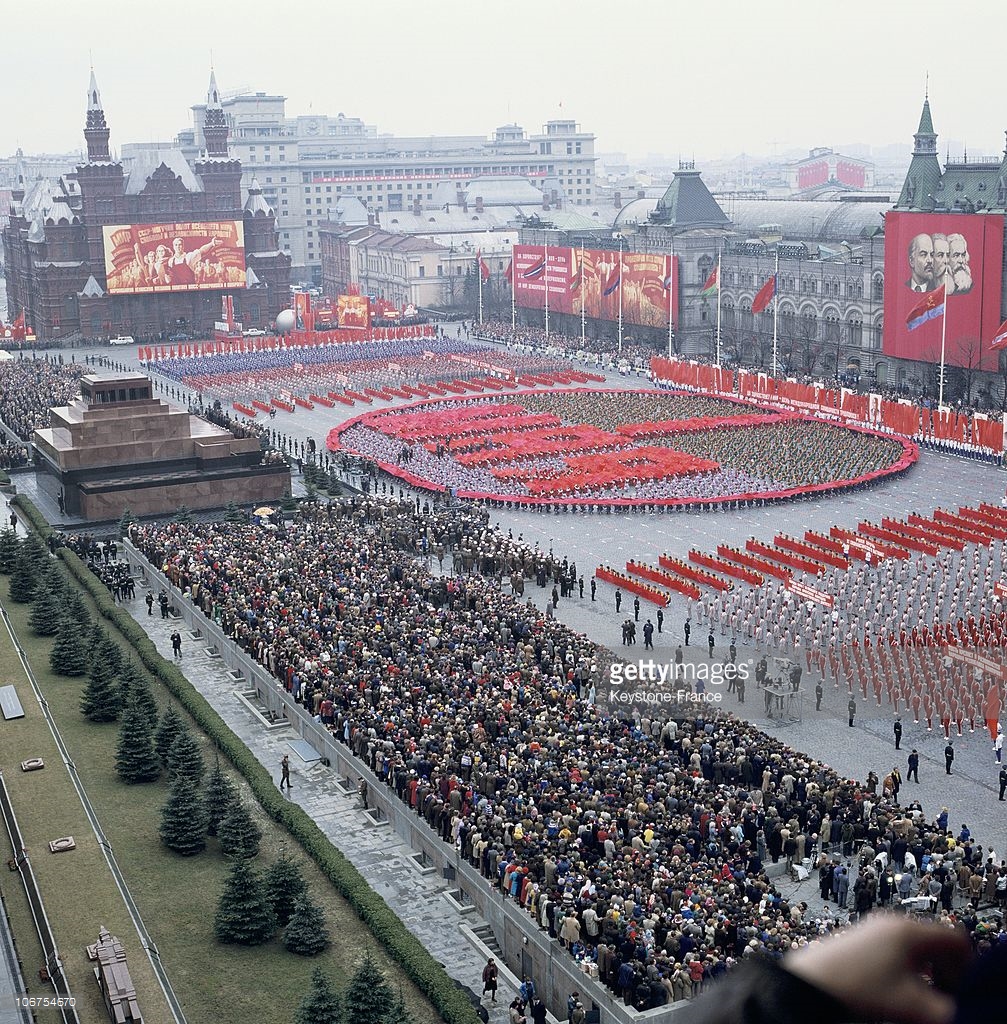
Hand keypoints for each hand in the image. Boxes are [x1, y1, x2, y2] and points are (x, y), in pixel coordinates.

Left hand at [784, 914, 968, 1023]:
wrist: (810, 982)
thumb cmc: (857, 987)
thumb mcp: (910, 1005)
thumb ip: (943, 1010)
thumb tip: (956, 1011)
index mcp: (908, 930)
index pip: (955, 939)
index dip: (967, 967)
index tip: (965, 991)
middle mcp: (892, 921)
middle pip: (937, 942)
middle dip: (948, 971)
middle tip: (946, 998)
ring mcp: (874, 927)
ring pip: (917, 947)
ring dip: (928, 972)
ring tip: (923, 998)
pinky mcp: (861, 937)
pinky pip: (897, 948)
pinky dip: (908, 968)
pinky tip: (900, 990)